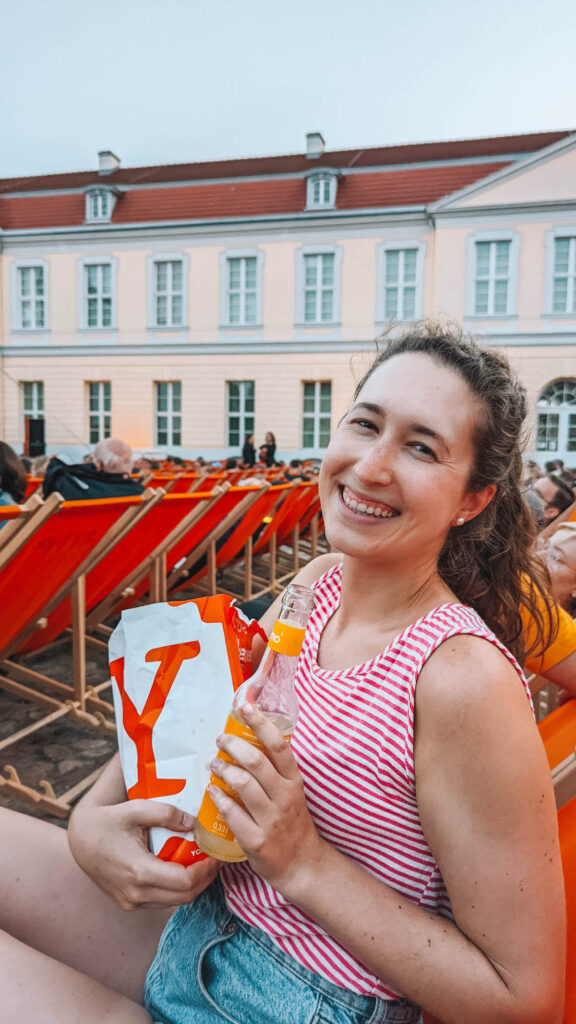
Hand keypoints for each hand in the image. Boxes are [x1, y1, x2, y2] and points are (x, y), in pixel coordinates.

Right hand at [68, 798, 218, 910]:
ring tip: (204, 864)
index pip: (185, 882)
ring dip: (193, 886)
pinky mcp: (128, 902)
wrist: (80, 839)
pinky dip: (177, 889)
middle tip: (216, 860)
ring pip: (173, 902)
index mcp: (140, 872)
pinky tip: (183, 870)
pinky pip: (161, 901)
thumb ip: (166, 813)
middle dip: (205, 880)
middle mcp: (136, 894)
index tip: (217, 856)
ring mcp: (131, 902)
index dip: (206, 870)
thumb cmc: (107, 821)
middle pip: (184, 897)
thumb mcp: (136, 809)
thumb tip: (193, 823)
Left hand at [209, 704, 324, 894]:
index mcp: (294, 781)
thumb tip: (248, 740)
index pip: (278, 746)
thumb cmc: (291, 821)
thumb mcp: (291, 792)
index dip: (261, 723)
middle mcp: (285, 797)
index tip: (245, 707)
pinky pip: (232, 813)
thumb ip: (274, 770)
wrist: (300, 863)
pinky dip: (219, 798)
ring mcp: (271, 819)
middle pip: (256, 761)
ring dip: (223, 769)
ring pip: (243, 784)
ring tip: (214, 763)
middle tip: (221, 740)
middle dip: (233, 745)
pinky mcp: (256, 839)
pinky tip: (212, 790)